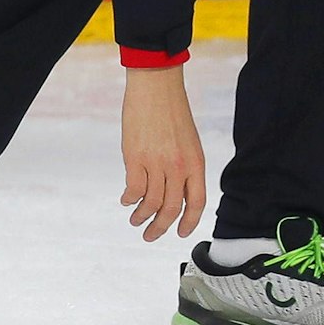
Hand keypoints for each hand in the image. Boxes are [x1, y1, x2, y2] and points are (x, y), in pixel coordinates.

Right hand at [120, 66, 205, 241]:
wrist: (157, 88)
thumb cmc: (173, 114)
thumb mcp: (189, 143)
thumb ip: (185, 168)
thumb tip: (177, 193)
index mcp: (196, 162)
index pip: (197, 202)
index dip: (189, 221)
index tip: (180, 233)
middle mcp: (179, 166)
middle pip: (172, 208)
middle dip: (161, 227)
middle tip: (151, 236)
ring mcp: (157, 163)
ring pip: (151, 203)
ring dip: (142, 216)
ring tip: (136, 220)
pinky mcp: (135, 158)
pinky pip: (133, 189)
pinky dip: (129, 199)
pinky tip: (126, 200)